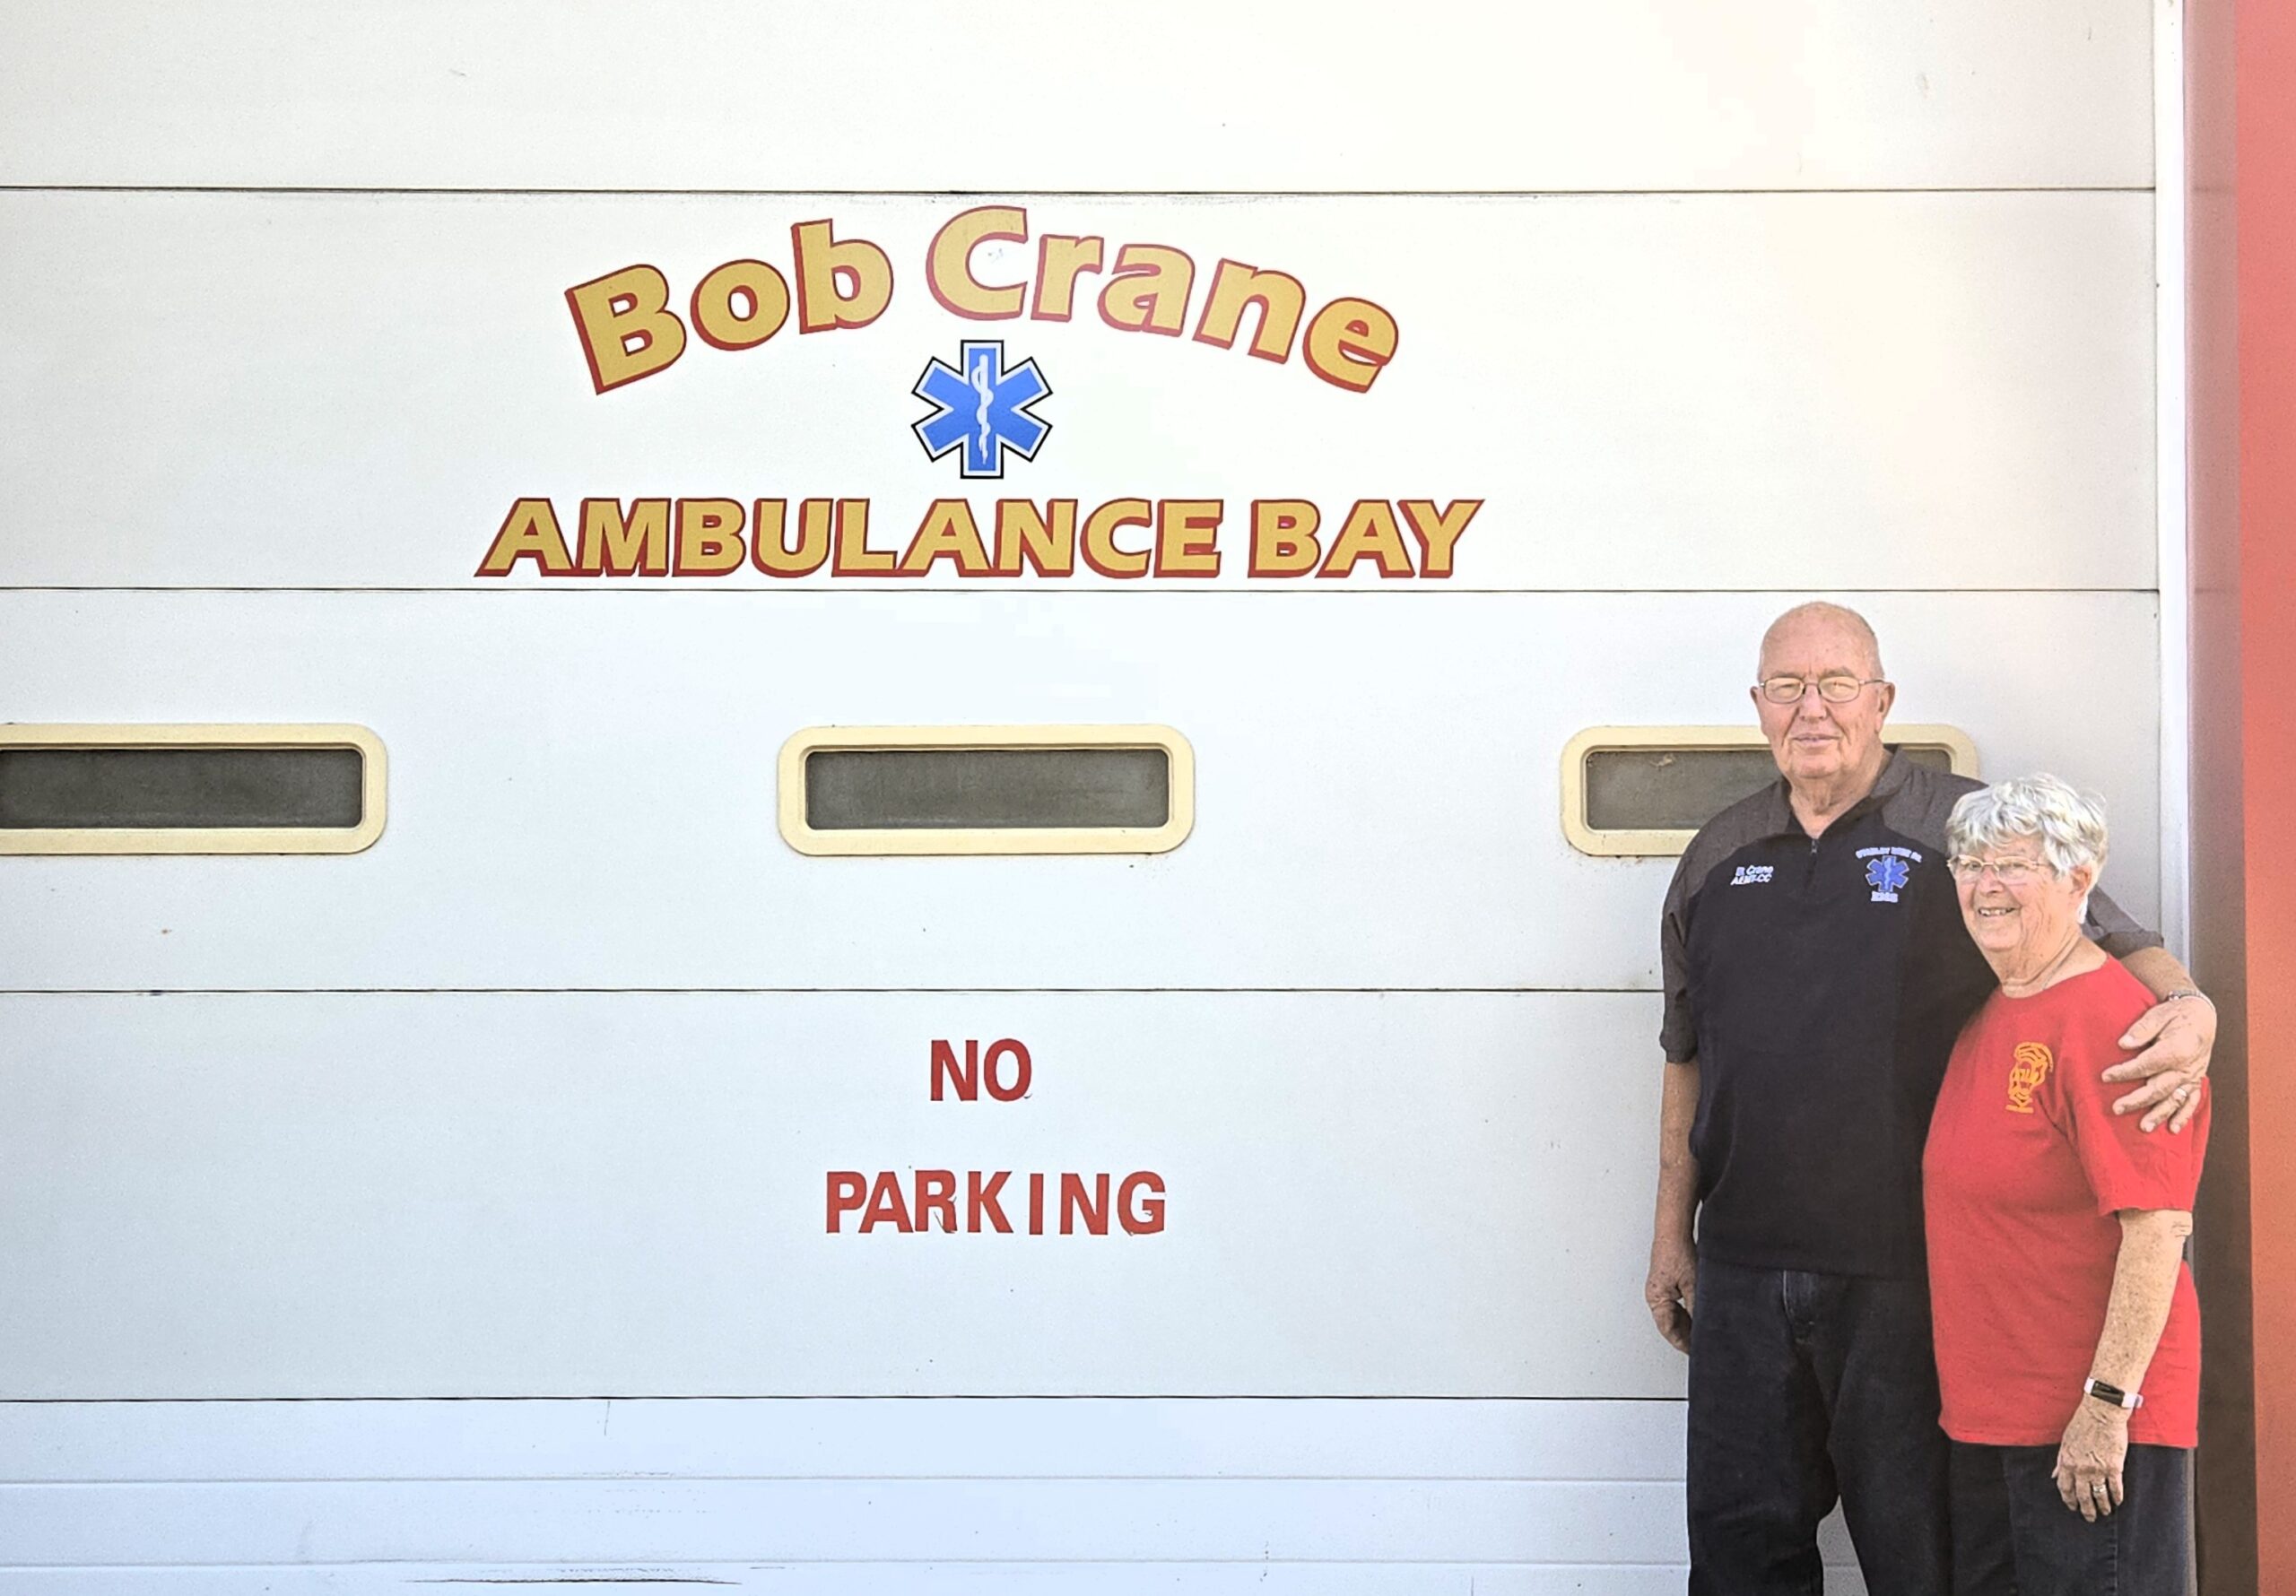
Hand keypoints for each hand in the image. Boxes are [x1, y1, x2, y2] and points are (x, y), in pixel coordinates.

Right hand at [1645, 1233, 1695, 1353]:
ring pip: (1676, 1314)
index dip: (1683, 1344)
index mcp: (1656, 1299)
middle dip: (1687, 1335)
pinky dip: (1690, 1311)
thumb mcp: (1693, 1285)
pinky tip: (1702, 1312)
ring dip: (1689, 1323)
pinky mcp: (1670, 1281)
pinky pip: (1679, 1303)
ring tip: (1705, 1331)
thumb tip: (1706, 1326)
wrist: (1675, 1229)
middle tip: (1703, 1345)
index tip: (1696, 1353)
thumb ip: (1698, 1308)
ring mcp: (1662, 1288)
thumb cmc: (1677, 1252)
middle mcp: (1656, 1295)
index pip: (1669, 1330)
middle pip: (1671, 1324)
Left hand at [2054, 1400, 2129, 1520]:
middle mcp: (2081, 1469)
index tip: (2071, 1507)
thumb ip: (2060, 1461)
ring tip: (2104, 1513)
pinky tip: (2118, 1502)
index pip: (2065, 1487)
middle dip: (2085, 1509)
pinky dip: (2117, 1497)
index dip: (2068, 1500)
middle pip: (2082, 1496)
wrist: (2102, 1412)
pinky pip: (2115, 1488)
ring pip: (2099, 1495)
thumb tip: (2054, 1475)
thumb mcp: (2065, 1441)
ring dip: (2102, 1507)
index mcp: (2067, 1461)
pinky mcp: (2114, 1467)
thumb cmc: (2082, 1424)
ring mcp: (2098, 1470)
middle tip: (2089, 1517)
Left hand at [2105, 994, 2214, 1131]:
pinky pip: (2192, 1101)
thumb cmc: (2175, 1014)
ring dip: (2159, 1114)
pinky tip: (2173, 1128)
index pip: (2147, 1065)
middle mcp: (2187, 1066)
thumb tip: (2123, 1044)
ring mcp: (2193, 1076)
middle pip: (2160, 1087)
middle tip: (2117, 1108)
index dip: (2126, 1072)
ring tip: (2143, 1127)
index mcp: (2178, 1048)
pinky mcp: (2195, 1081)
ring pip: (2175, 1099)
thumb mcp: (2158, 1015)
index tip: (2105, 1076)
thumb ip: (2141, 1029)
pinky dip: (2183, 1115)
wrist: (2201, 1015)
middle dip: (2138, 1100)